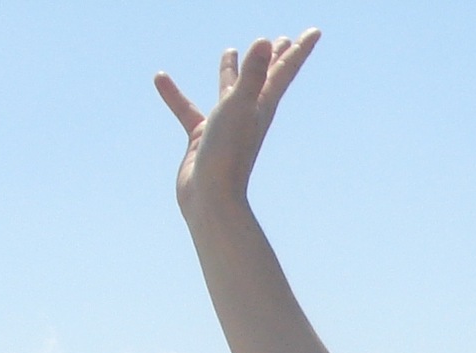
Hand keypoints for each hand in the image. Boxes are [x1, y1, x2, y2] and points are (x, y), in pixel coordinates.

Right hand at [155, 31, 319, 213]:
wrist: (211, 198)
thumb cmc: (229, 154)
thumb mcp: (239, 106)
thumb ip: (252, 74)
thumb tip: (265, 41)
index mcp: (262, 105)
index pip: (284, 70)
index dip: (299, 49)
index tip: (314, 31)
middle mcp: (248, 114)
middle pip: (265, 78)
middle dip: (273, 58)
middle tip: (281, 40)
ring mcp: (226, 126)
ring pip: (229, 90)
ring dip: (231, 70)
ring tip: (230, 50)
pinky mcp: (203, 137)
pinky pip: (188, 109)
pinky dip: (175, 94)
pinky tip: (161, 79)